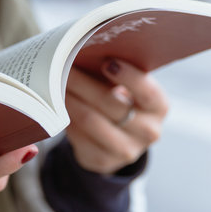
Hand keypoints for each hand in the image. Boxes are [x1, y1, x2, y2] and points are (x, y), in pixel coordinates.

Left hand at [65, 58, 167, 173]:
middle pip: (111, 103)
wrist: (117, 143)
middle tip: (61, 65)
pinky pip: (77, 135)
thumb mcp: (128, 90)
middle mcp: (147, 131)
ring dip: (68, 98)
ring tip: (52, 83)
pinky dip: (64, 117)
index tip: (106, 62)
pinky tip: (54, 104)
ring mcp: (125, 150)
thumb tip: (83, 50)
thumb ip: (115, 73)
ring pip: (90, 120)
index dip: (128, 77)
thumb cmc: (120, 102)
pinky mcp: (102, 160)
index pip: (147, 92)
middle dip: (83, 82)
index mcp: (158, 107)